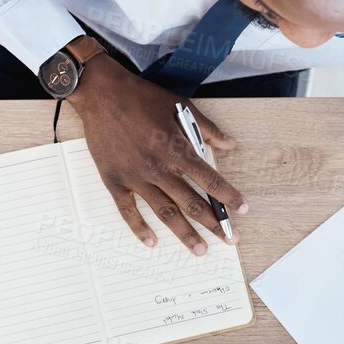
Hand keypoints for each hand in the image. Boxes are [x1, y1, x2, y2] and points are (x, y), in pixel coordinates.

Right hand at [66, 53, 246, 255]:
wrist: (101, 94)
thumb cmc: (140, 97)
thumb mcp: (179, 106)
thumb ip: (207, 129)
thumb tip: (230, 144)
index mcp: (176, 150)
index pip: (210, 180)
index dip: (229, 197)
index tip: (242, 210)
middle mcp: (158, 169)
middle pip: (191, 203)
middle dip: (213, 224)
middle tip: (229, 240)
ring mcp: (136, 178)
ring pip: (165, 212)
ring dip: (184, 234)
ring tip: (199, 250)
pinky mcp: (115, 181)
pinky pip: (128, 210)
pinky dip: (139, 228)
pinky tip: (151, 242)